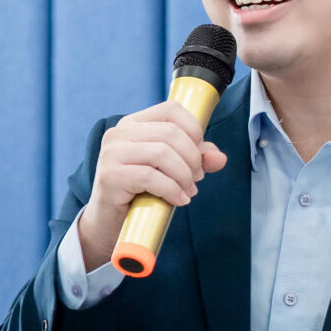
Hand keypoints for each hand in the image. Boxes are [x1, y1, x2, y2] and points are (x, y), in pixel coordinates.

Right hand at [74, 101, 229, 266]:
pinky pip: (150, 177)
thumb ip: (196, 158)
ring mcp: (111, 154)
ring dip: (184, 175)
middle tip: (197, 178)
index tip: (199, 153)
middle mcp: (118, 133)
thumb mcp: (171, 169)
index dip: (193, 128)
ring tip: (188, 191)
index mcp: (132, 124)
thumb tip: (220, 158)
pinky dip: (172, 190)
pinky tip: (179, 200)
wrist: (110, 221)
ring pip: (162, 153)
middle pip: (170, 133)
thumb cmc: (140, 190)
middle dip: (192, 158)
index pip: (170, 109)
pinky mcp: (110, 176)